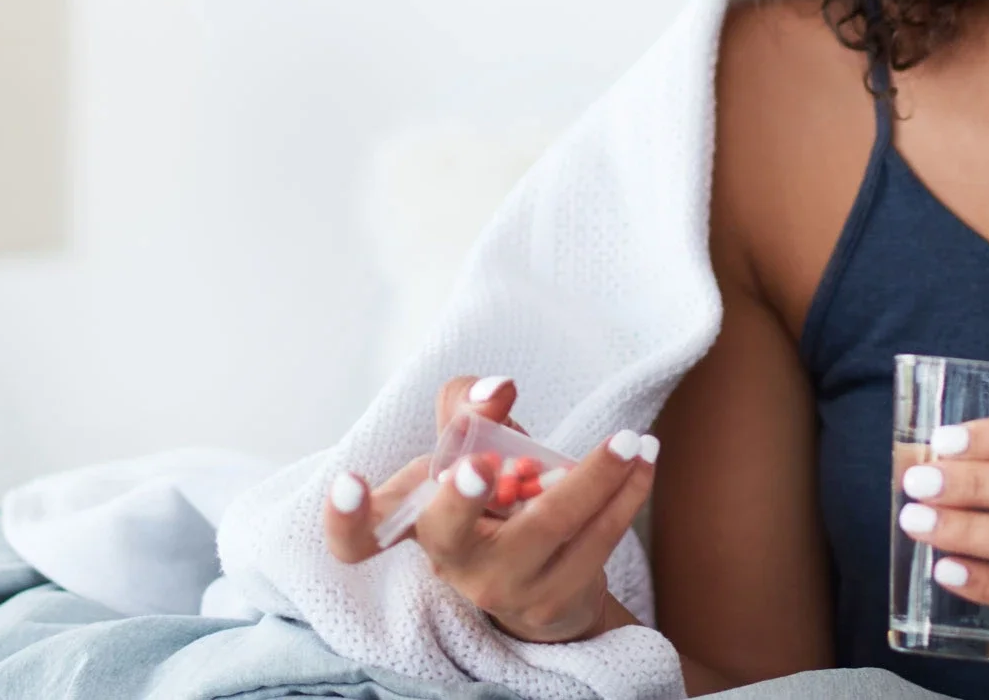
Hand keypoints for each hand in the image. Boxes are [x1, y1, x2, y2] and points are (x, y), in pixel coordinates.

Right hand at [323, 375, 660, 644]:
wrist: (546, 581)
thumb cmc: (496, 500)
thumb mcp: (471, 449)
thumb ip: (469, 405)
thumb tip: (496, 390)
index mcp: (417, 523)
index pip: (360, 534)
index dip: (345, 518)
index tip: (349, 483)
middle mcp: (449, 559)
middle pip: (446, 535)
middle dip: (460, 498)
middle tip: (478, 464)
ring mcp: (501, 586)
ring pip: (546, 528)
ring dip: (594, 477)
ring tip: (630, 440)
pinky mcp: (554, 598)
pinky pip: (596, 541)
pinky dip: (624, 495)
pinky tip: (643, 462)